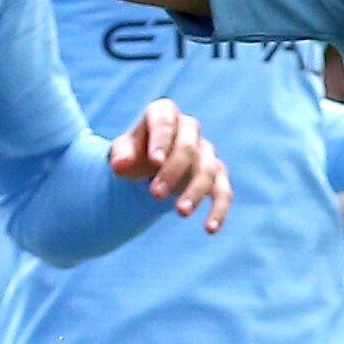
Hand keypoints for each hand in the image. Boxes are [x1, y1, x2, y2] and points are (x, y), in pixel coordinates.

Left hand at [106, 96, 230, 230]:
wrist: (146, 172)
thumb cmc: (133, 157)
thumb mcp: (120, 154)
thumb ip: (119, 156)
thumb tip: (120, 165)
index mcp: (163, 114)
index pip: (165, 120)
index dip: (162, 139)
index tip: (154, 161)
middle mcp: (188, 130)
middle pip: (188, 147)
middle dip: (174, 171)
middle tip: (155, 194)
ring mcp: (205, 153)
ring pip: (208, 170)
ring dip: (195, 191)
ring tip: (180, 212)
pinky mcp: (216, 177)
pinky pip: (223, 192)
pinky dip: (219, 210)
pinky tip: (210, 229)